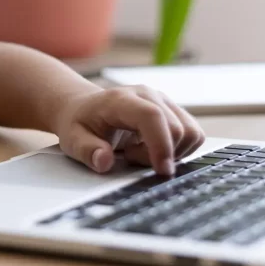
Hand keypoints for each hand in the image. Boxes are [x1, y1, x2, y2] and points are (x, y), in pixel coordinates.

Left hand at [55, 85, 204, 175]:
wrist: (83, 108)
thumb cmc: (79, 123)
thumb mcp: (72, 139)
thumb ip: (87, 151)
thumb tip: (104, 161)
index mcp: (121, 100)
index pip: (152, 117)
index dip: (161, 145)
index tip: (161, 170)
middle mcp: (147, 95)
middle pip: (176, 129)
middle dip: (158, 155)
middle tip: (129, 157)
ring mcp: (163, 101)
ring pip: (190, 133)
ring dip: (171, 152)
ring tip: (140, 152)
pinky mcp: (173, 111)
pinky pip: (192, 135)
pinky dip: (177, 149)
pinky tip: (151, 149)